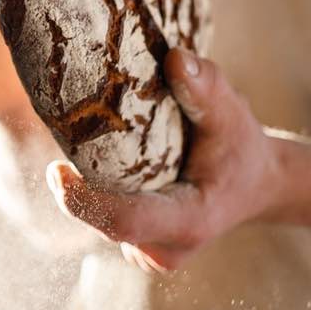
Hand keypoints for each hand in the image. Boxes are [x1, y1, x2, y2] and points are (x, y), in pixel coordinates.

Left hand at [46, 48, 284, 271]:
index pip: (126, 220)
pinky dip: (92, 193)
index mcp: (191, 220)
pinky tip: (95, 165)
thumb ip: (207, 88)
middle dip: (76, 187)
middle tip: (62, 142)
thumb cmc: (241, 148)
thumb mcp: (233, 114)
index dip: (84, 201)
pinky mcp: (138, 245)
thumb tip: (175, 57)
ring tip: (79, 146)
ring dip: (83, 188)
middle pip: (103, 221)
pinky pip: (102, 221)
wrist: (254, 183)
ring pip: (99, 221)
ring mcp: (150, 253)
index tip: (56, 170)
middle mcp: (165, 248)